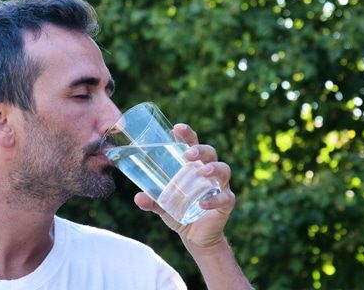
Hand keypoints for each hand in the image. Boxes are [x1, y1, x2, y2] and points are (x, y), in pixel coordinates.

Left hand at [134, 123, 235, 247]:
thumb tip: (138, 197)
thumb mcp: (162, 205)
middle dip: (201, 149)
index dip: (187, 134)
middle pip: (210, 152)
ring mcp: (219, 186)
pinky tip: (202, 204)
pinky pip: (225, 198)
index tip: (177, 128)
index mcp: (193, 166)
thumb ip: (151, 200)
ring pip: (224, 170)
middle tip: (188, 154)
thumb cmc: (179, 211)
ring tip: (202, 172)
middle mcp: (208, 172)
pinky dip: (214, 200)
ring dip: (214, 168)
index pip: (193, 144)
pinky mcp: (226, 203)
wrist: (195, 236)